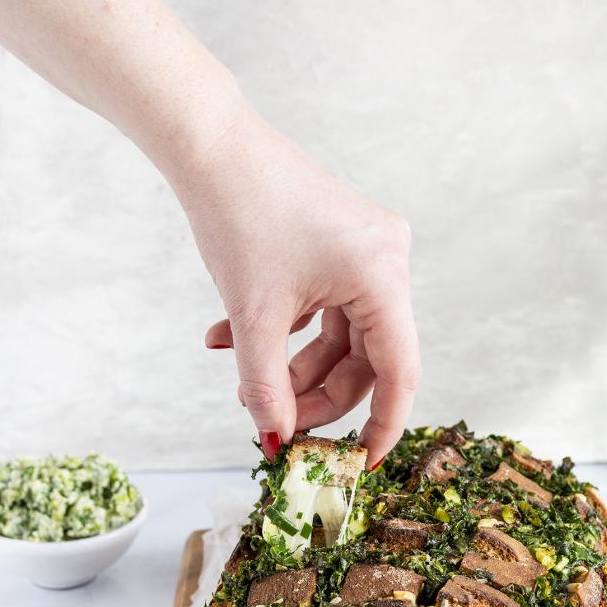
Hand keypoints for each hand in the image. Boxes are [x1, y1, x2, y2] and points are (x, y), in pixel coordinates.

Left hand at [174, 106, 420, 466]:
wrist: (207, 144)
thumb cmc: (238, 214)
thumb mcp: (253, 316)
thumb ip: (266, 386)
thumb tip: (276, 437)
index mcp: (383, 276)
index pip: (399, 372)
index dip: (383, 424)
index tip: (360, 463)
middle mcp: (386, 262)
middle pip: (365, 359)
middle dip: (317, 397)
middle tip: (275, 426)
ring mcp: (362, 253)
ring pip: (339, 338)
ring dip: (292, 369)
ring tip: (240, 388)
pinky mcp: (336, 247)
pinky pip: (321, 309)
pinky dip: (282, 333)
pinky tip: (224, 340)